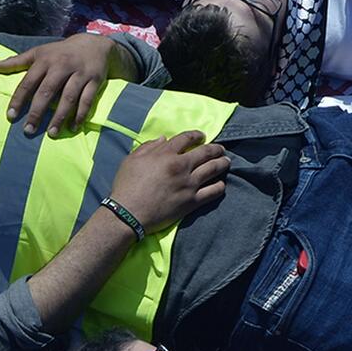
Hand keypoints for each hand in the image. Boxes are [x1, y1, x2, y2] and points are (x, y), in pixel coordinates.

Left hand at [0, 33, 115, 135]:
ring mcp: (79, 73)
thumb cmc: (60, 52)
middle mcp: (61, 66)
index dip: (19, 99)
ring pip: (68, 97)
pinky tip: (73, 127)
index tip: (11, 116)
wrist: (94, 44)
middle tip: (28, 130)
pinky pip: (87, 100)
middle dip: (37, 112)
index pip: (28, 82)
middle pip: (47, 91)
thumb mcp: (39, 52)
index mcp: (45, 60)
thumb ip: (16, 62)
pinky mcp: (94, 80)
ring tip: (51, 134)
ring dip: (60, 117)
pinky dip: (81, 115)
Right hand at [107, 131, 228, 233]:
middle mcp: (181, 166)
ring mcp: (189, 184)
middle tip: (220, 149)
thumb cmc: (125, 187)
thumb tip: (163, 139)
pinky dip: (220, 185)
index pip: (187, 138)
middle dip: (216, 148)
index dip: (197, 135)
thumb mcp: (131, 161)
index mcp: (165, 154)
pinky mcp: (192, 201)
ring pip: (214, 169)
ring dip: (222, 163)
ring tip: (225, 162)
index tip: (202, 136)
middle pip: (206, 152)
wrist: (127, 215)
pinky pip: (213, 191)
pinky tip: (220, 183)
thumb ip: (148, 147)